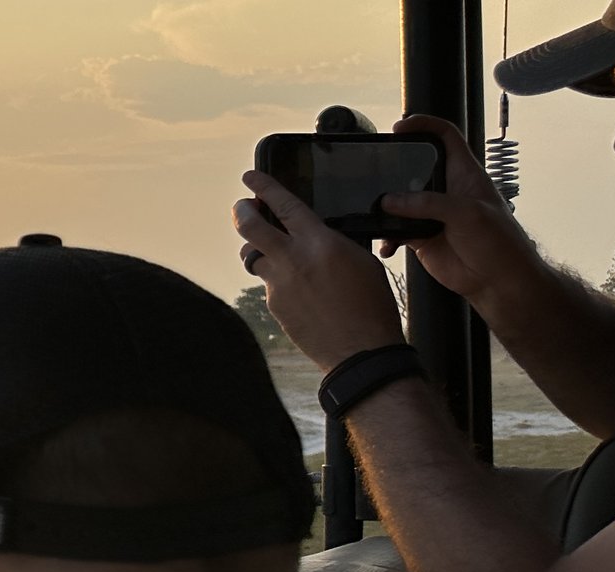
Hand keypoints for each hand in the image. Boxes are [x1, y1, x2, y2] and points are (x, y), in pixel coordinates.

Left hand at [234, 171, 407, 369]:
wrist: (361, 351)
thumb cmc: (372, 304)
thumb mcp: (360, 260)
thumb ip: (332, 242)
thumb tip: (313, 232)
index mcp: (320, 243)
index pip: (284, 205)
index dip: (264, 186)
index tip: (250, 176)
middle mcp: (293, 260)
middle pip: (250, 227)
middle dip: (241, 211)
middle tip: (242, 206)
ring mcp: (279, 285)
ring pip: (252, 257)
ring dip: (256, 249)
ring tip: (266, 248)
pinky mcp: (274, 306)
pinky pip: (268, 284)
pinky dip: (276, 280)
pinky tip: (296, 289)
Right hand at [374, 115, 552, 305]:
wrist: (499, 282)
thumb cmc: (499, 243)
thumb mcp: (467, 214)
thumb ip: (428, 204)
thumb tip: (390, 201)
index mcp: (464, 174)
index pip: (445, 136)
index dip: (424, 125)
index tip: (400, 126)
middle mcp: (446, 190)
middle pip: (414, 167)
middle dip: (394, 166)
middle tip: (375, 168)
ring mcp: (432, 214)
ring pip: (399, 200)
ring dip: (384, 207)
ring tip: (373, 211)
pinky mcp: (421, 237)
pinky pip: (395, 230)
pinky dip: (386, 236)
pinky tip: (386, 245)